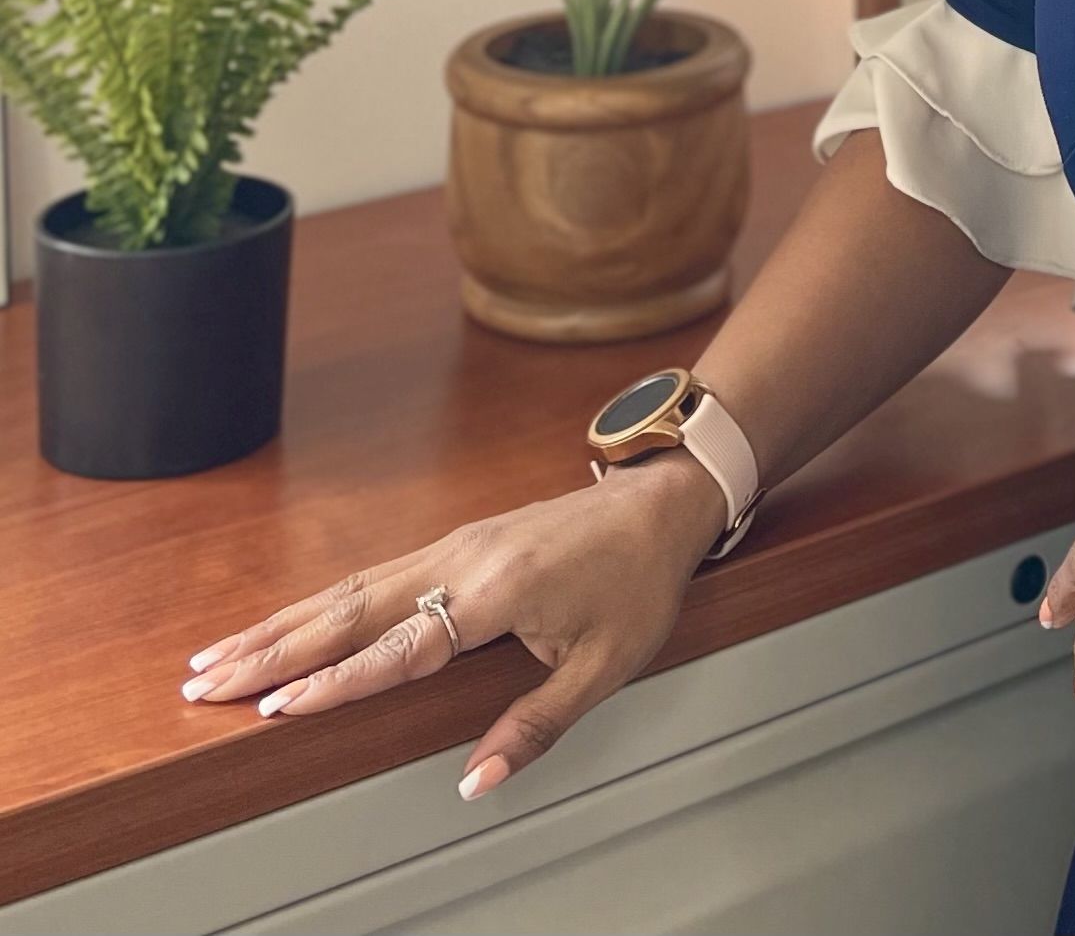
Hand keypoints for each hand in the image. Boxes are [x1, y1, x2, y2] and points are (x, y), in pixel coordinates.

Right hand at [177, 457, 727, 799]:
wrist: (660, 503)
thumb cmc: (637, 583)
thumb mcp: (605, 664)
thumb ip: (536, 724)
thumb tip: (475, 781)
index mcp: (497, 590)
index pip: (399, 646)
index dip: (336, 680)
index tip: (275, 705)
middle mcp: (461, 559)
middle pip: (350, 610)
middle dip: (273, 650)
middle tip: (204, 681)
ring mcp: (453, 545)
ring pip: (350, 589)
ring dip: (281, 625)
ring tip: (217, 657)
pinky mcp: (455, 543)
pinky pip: (373, 577)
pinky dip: (318, 605)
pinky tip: (285, 627)